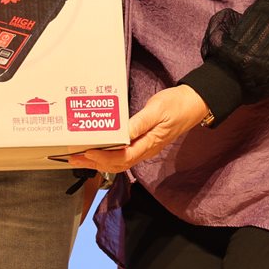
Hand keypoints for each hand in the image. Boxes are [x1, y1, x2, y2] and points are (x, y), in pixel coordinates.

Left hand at [67, 86, 210, 173]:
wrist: (194, 103)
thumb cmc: (176, 104)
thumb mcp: (157, 110)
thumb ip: (139, 123)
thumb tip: (121, 134)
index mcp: (150, 143)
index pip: (123, 157)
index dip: (103, 157)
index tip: (87, 151)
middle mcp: (146, 150)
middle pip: (117, 164)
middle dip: (95, 163)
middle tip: (75, 158)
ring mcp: (145, 148)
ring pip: (119, 162)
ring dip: (99, 161)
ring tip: (81, 157)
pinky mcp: (144, 144)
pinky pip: (124, 155)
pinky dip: (108, 156)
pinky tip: (98, 151)